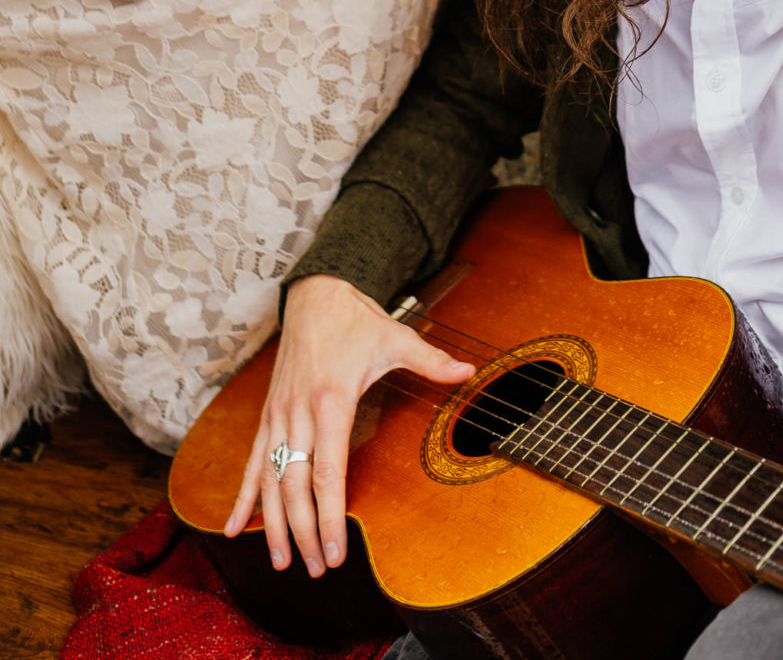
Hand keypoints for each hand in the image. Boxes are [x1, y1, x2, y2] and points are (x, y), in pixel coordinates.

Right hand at [223, 274, 474, 576]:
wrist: (314, 295)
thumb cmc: (355, 321)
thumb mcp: (395, 337)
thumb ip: (430, 359)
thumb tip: (468, 370)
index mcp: (331, 401)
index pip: (327, 472)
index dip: (330, 516)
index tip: (335, 551)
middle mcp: (298, 413)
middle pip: (295, 486)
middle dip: (305, 532)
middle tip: (318, 569)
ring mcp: (278, 415)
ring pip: (269, 479)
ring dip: (273, 524)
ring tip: (282, 561)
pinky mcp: (267, 414)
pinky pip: (250, 461)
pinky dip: (240, 496)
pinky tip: (232, 527)